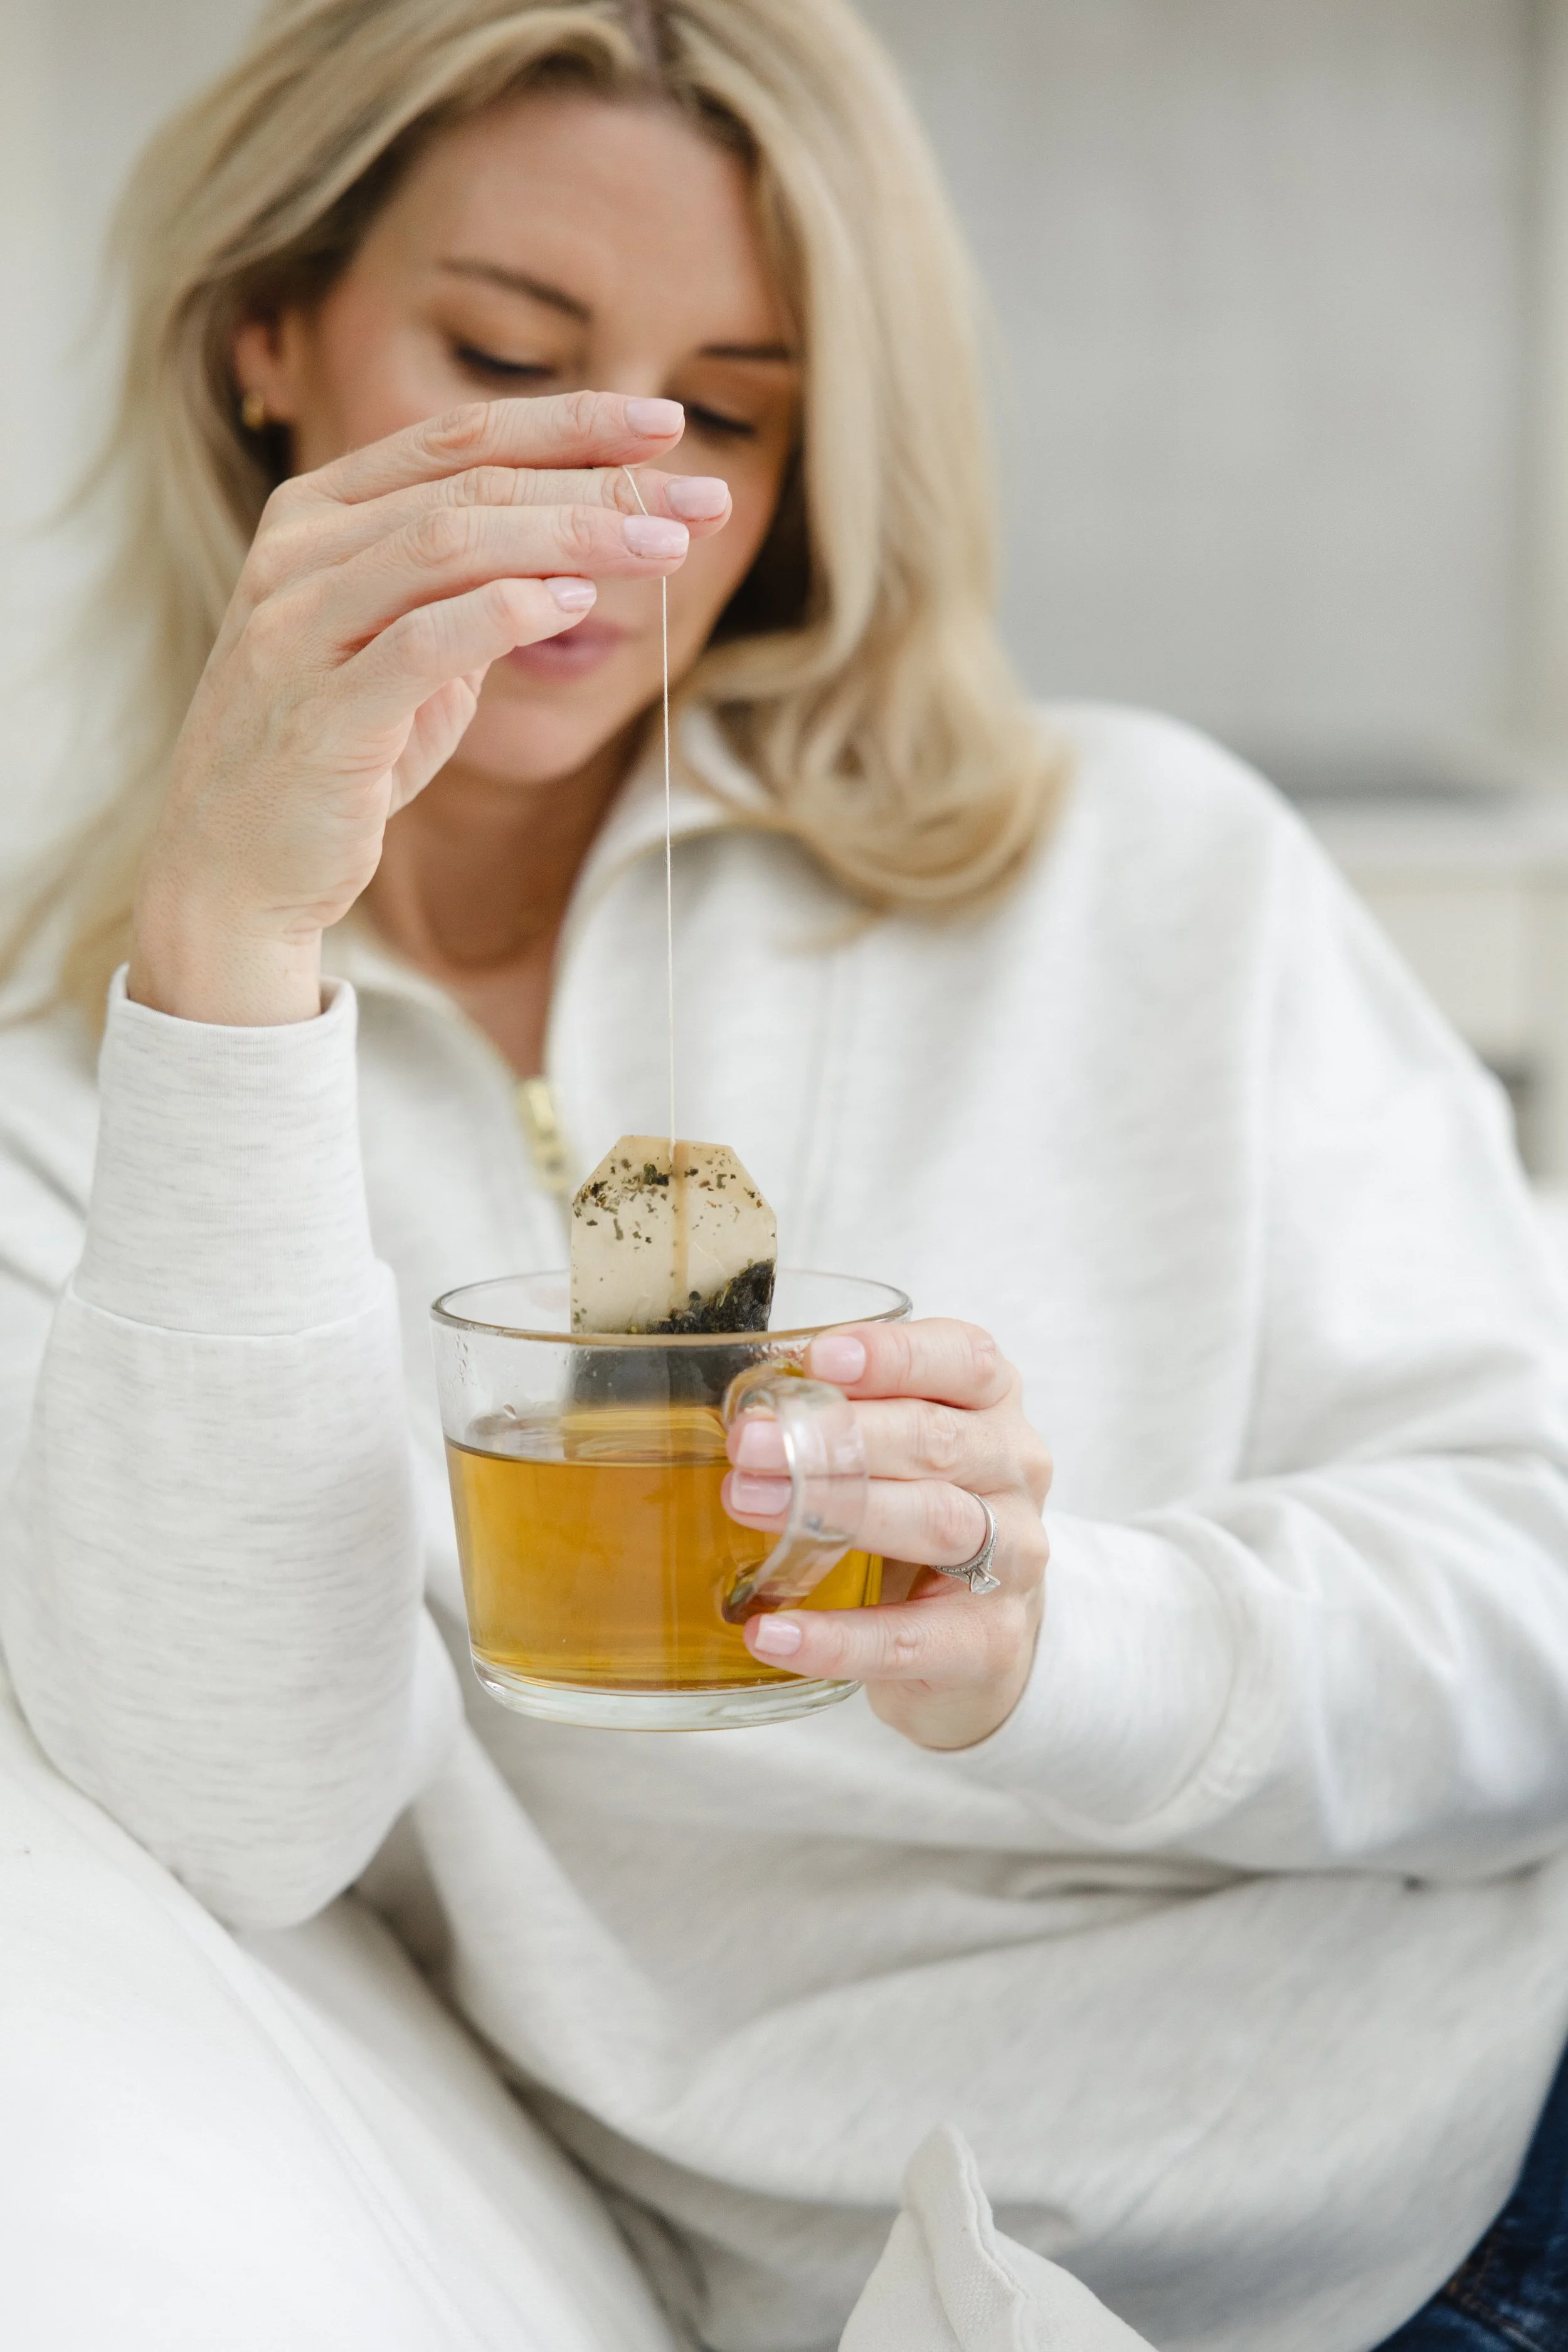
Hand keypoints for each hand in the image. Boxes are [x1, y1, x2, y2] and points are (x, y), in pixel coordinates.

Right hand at [128, 391, 731, 1024]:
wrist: (236, 870)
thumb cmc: (337, 756)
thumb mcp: (412, 653)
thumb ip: (472, 591)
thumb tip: (579, 552)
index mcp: (319, 515)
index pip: (458, 437)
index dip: (570, 421)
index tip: (667, 423)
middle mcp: (300, 553)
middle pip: (470, 482)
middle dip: (599, 480)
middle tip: (702, 497)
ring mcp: (299, 627)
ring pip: (449, 542)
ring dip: (573, 537)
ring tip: (667, 545)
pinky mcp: (321, 711)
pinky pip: (422, 642)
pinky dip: (505, 613)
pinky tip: (577, 602)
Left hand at [724, 1319, 1051, 1749]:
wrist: (987, 1636)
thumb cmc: (926, 1513)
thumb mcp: (903, 1449)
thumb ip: (847, 1417)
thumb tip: (753, 1408)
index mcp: (992, 1406)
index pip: (965, 1360)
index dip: (895, 1356)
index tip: (821, 1359)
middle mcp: (1015, 1473)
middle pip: (937, 1441)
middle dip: (837, 1437)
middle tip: (749, 1443)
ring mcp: (1011, 1559)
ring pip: (935, 1523)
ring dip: (836, 1513)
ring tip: (747, 1505)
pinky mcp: (987, 1641)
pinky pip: (906, 1638)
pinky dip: (835, 1638)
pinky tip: (771, 1632)